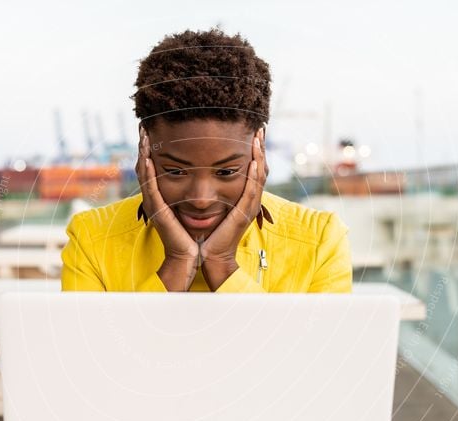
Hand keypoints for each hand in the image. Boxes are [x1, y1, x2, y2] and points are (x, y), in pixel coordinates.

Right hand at [135, 125, 199, 290]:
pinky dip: (146, 171)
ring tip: (142, 134)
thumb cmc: (196, 234)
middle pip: (145, 165)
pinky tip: (146, 156)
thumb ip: (195, 193)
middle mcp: (156, 197)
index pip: (155, 166)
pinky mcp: (157, 210)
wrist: (191, 255)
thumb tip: (207, 178)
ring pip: (144, 172)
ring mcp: (154, 203)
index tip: (154, 131)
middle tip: (143, 126)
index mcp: (164, 195)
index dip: (153, 149)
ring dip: (142, 152)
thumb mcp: (195, 208)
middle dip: (143, 146)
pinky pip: (150, 186)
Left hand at [200, 128, 267, 289]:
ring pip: (259, 176)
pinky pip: (253, 190)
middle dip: (261, 147)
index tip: (251, 131)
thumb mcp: (207, 207)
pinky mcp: (244, 214)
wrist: (206, 256)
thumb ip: (208, 192)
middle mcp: (248, 200)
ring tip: (259, 136)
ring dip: (260, 155)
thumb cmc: (204, 234)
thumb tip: (197, 174)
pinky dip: (255, 174)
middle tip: (260, 127)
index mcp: (240, 198)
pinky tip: (255, 160)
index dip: (253, 150)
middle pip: (260, 168)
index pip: (250, 168)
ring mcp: (249, 207)